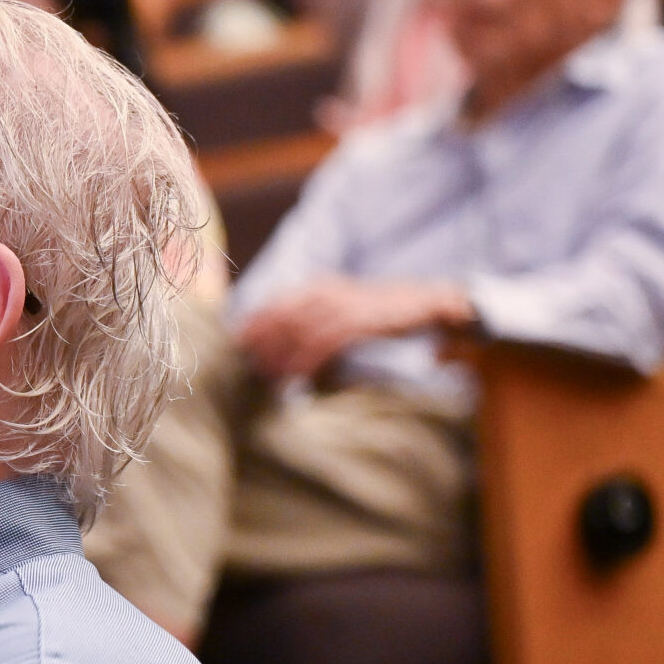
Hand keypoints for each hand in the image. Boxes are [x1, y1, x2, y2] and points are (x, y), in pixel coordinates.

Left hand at [234, 277, 475, 382]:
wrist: (427, 300)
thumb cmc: (382, 311)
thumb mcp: (343, 310)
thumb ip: (315, 320)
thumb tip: (284, 343)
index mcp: (319, 286)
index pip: (275, 303)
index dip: (254, 324)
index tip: (236, 345)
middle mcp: (326, 291)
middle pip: (281, 317)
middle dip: (262, 343)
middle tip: (247, 368)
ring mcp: (343, 304)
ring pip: (298, 331)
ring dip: (279, 356)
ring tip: (267, 377)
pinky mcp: (360, 321)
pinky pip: (324, 343)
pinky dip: (305, 361)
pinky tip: (295, 377)